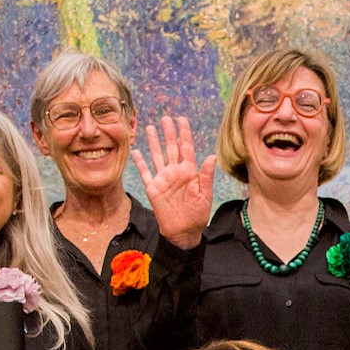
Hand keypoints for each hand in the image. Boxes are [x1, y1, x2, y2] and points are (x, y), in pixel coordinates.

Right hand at [132, 114, 217, 249]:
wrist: (184, 232)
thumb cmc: (198, 215)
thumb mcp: (205, 195)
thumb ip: (206, 176)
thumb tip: (212, 157)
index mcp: (190, 172)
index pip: (186, 148)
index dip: (184, 133)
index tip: (182, 119)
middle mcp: (175, 172)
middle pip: (171, 148)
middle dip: (168, 132)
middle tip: (165, 118)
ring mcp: (163, 179)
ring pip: (157, 156)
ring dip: (153, 142)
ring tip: (149, 128)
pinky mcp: (153, 189)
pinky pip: (146, 173)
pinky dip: (141, 163)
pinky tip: (137, 152)